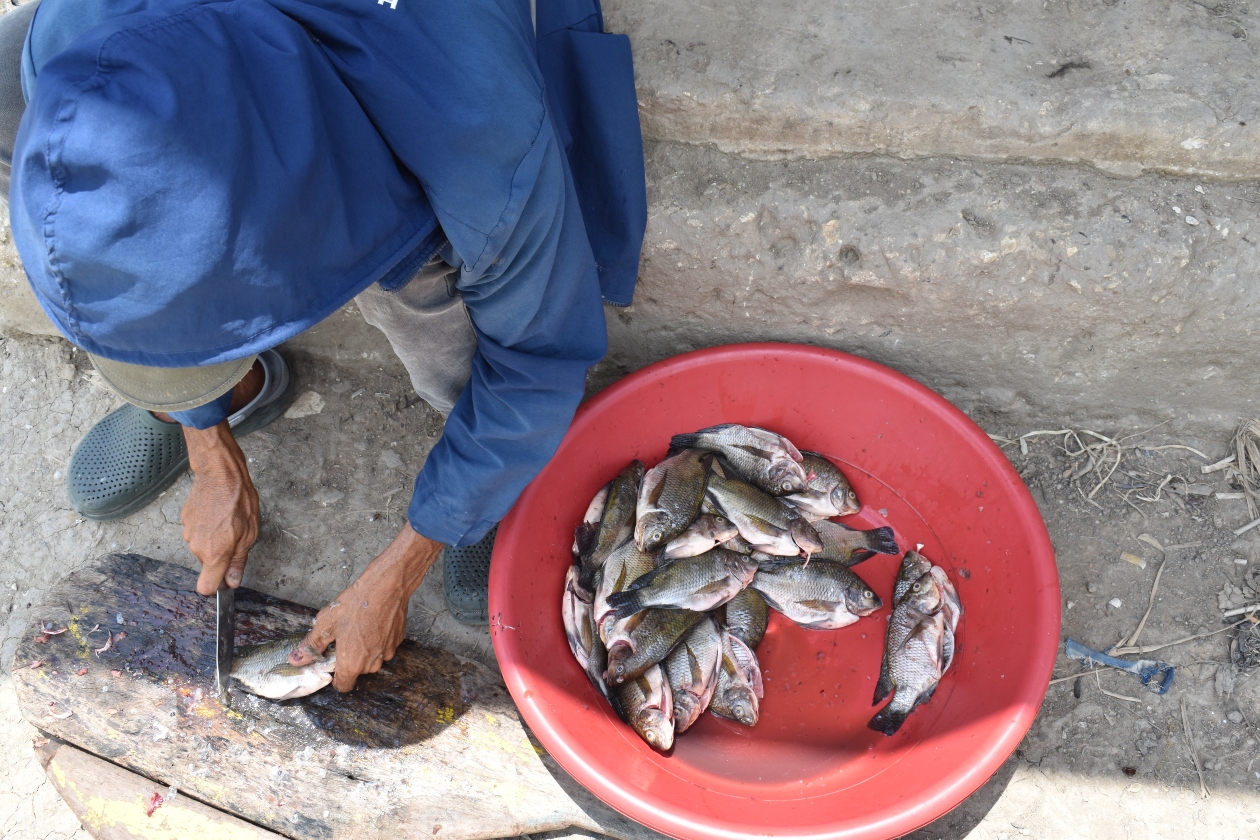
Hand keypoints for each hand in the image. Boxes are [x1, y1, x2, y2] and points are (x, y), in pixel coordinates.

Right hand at [181, 421, 259, 595]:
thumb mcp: (249, 535)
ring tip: (227, 521)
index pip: (205, 587)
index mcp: (214, 554)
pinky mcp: (185, 521)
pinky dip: (206, 527)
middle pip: (208, 564)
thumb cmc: (238, 502)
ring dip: (214, 540)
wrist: (220, 475)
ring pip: (203, 547)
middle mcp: (197, 548)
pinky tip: (216, 513)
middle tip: (236, 537)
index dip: (216, 586)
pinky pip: (197, 532)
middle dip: (221, 556)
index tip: (224, 581)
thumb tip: (232, 582)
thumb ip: (239, 561)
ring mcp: (188, 534)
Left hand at [289, 525, 441, 691]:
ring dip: (364, 649)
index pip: (343, 686)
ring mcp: (387, 652)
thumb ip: (311, 646)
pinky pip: (383, 646)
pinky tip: (372, 621)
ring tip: (358, 626)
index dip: (335, 676)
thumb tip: (296, 660)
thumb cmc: (356, 604)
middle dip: (349, 658)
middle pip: (357, 671)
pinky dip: (377, 639)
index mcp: (352, 664)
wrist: (387, 586)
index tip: (332, 661)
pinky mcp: (397, 641)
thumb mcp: (325, 623)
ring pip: (371, 659)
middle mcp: (371, 664)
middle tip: (343, 636)